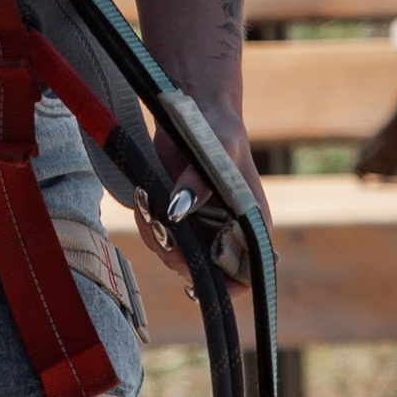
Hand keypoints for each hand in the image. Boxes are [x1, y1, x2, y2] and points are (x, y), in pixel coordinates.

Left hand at [132, 115, 265, 291]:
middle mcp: (229, 233)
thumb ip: (199, 181)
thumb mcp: (217, 149)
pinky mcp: (178, 219)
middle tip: (159, 228)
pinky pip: (160, 238)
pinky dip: (148, 225)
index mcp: (252, 224)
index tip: (194, 273)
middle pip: (204, 273)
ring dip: (157, 239)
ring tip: (148, 206)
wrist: (195, 111)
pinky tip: (144, 201)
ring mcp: (202, 228)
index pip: (246, 275)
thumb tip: (178, 210)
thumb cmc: (219, 129)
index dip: (224, 285)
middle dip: (177, 257)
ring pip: (177, 257)